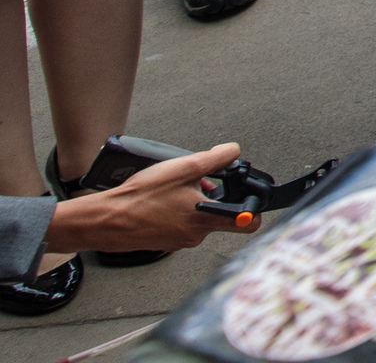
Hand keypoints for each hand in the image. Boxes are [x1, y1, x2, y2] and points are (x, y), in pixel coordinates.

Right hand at [43, 143, 250, 255]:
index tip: (250, 197)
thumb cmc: (139, 198)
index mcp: (206, 220)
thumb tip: (233, 152)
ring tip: (175, 187)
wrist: (104, 220)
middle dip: (216, 197)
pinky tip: (163, 198)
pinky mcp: (164, 241)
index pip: (248, 224)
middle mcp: (195, 236)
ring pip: (198, 217)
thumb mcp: (183, 168)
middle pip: (221, 215)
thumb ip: (215, 159)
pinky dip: (178, 209)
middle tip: (203, 183)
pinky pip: (181, 223)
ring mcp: (178, 241)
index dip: (254, 209)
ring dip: (194, 201)